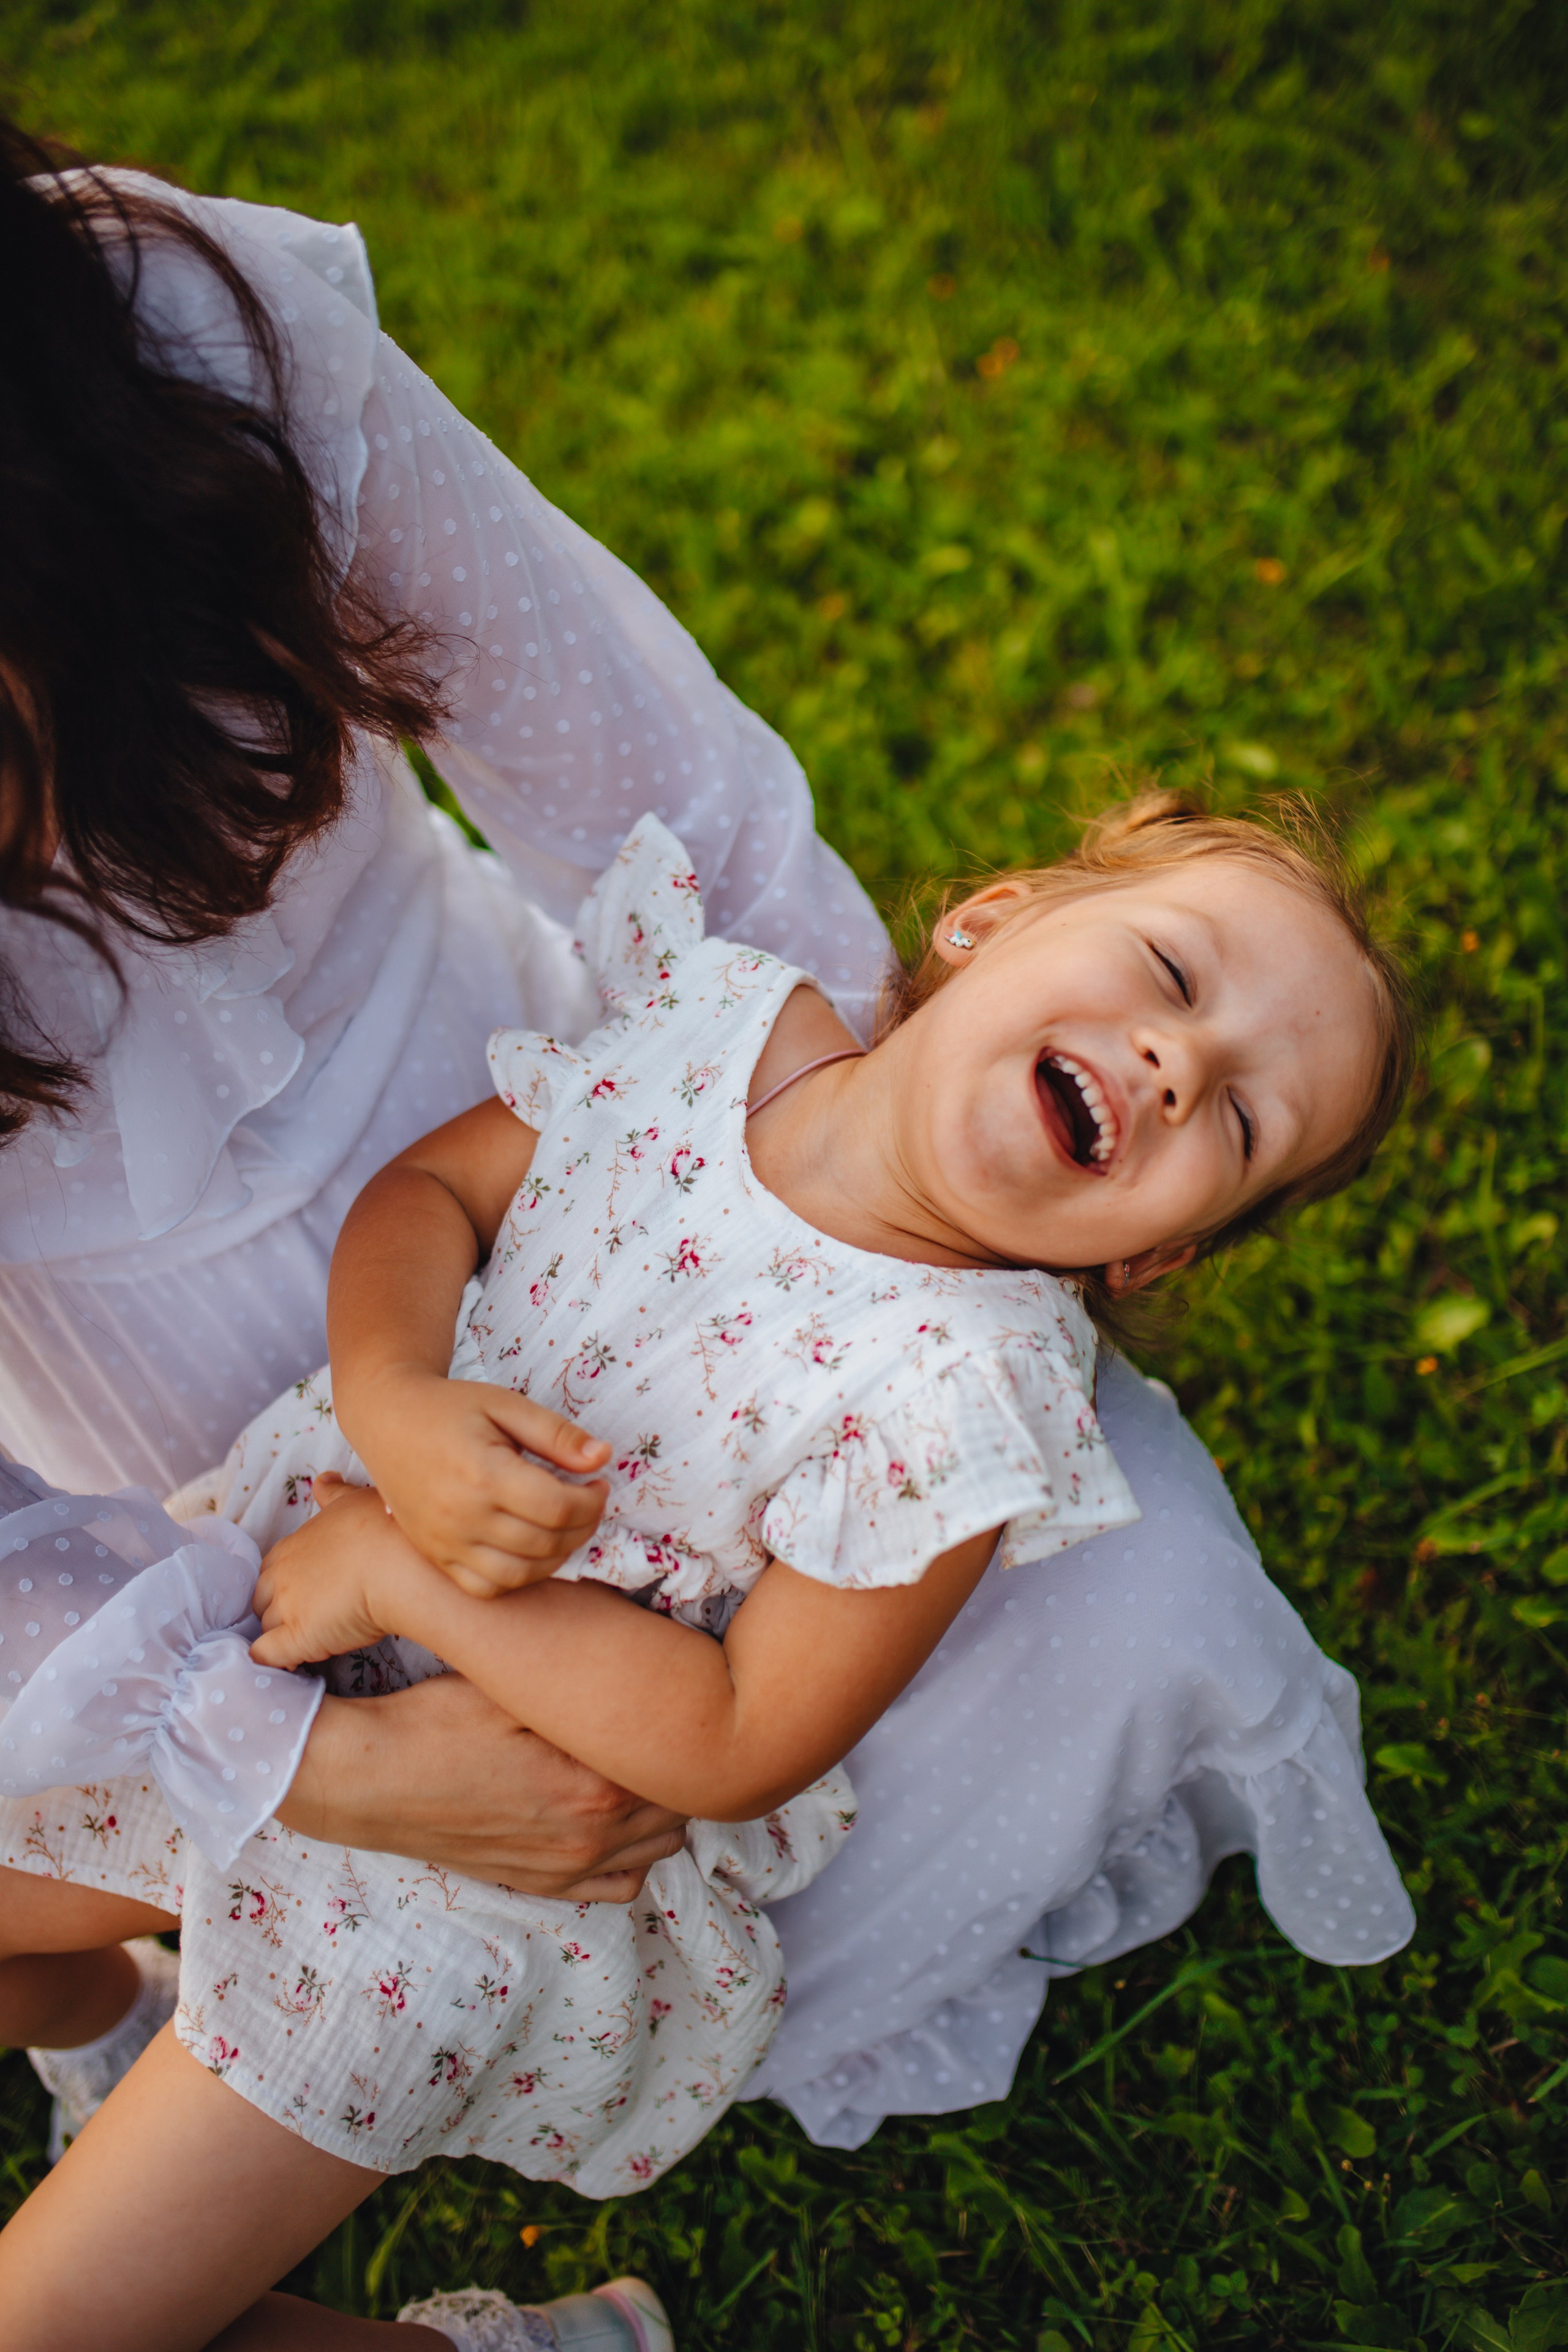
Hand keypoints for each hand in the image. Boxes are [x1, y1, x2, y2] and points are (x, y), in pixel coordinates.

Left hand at [250, 1473, 430, 1668]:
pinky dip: (271, 1662)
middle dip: (274, 1609)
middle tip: (302, 1620)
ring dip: (278, 1635)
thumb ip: (335, 1494)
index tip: (302, 1591)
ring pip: (265, 1626)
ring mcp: (287, 1607)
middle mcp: (282, 1575)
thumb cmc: (384, 1527)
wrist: (399, 1562)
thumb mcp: (355, 1500)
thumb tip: (323, 1479)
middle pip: (261, 1598)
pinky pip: (269, 1655)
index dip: (284, 1582)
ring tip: (301, 1646)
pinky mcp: (298, 1638)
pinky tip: (286, 1667)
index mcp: (294, 1544)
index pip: (272, 1568)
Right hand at [276, 1672, 688, 1901]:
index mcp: (591, 1784)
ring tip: (641, 1764)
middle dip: (678, 1763)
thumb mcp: (511, 1687)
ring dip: (663, 1808)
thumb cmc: (435, 1723)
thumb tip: (636, 1666)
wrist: (370, 1782)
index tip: (678, 1695)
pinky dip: (634, 1854)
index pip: (676, 1761)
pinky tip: (618, 1818)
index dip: (681, 1724)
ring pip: (662, 1846)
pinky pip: (621, 1885)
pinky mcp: (541, 1884)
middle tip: (664, 1724)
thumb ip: (579, 1686)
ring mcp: (567, 1868)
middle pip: (679, 1803)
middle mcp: (590, 1836)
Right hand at [352, 1370, 610, 1594]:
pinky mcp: (435, 1555)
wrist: (387, 1420)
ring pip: (520, 1573)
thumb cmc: (449, 1408)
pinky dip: (518, 1577)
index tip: (598, 1482)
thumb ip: (556, 1434)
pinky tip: (531, 1549)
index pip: (557, 1507)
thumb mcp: (506, 1404)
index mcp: (483, 1473)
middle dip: (583, 1526)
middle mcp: (462, 1516)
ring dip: (557, 1556)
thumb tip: (603, 1456)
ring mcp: (445, 1542)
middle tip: (589, 1502)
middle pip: (545, 1542)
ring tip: (566, 1526)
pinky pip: (485, 1586)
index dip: (592, 1500)